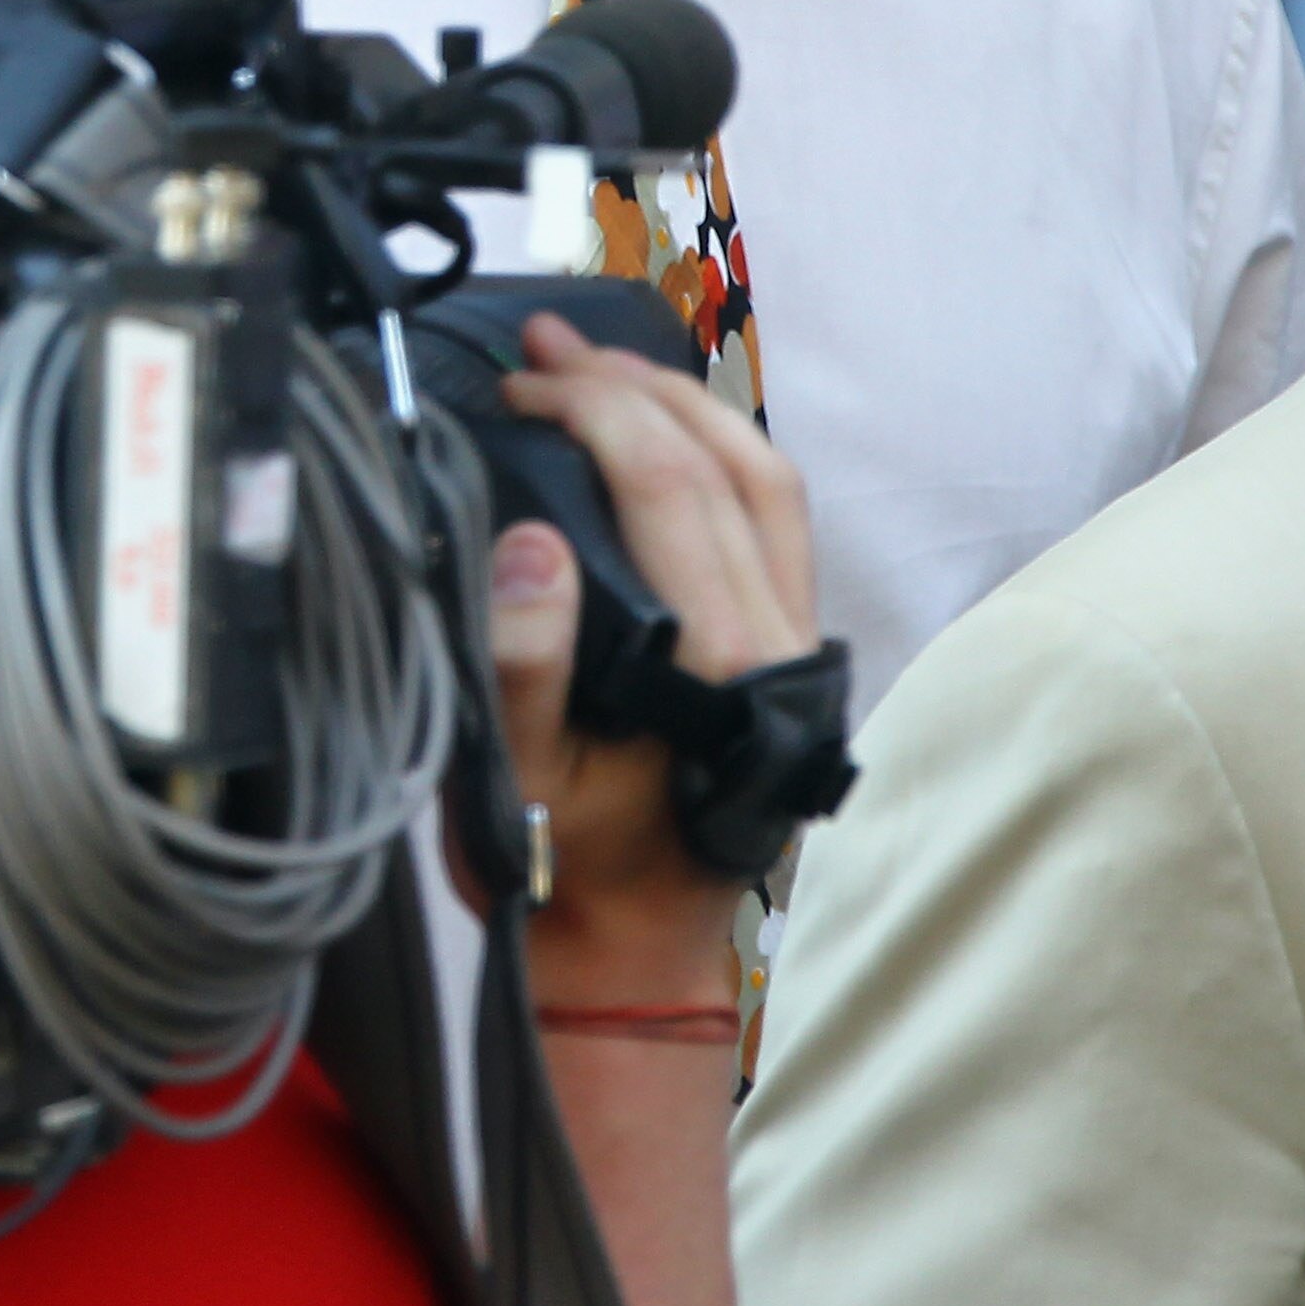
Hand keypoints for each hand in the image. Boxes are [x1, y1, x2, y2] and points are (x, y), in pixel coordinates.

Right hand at [482, 315, 819, 1005]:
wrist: (631, 957)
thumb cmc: (565, 873)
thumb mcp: (511, 782)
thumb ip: (521, 665)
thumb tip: (531, 543)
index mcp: (716, 664)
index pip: (666, 485)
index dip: (590, 413)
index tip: (515, 389)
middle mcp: (774, 639)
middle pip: (723, 461)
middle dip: (631, 386)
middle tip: (544, 348)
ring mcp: (793, 640)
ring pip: (766, 478)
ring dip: (686, 404)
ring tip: (601, 365)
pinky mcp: (787, 648)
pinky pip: (773, 516)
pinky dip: (719, 450)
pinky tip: (660, 431)